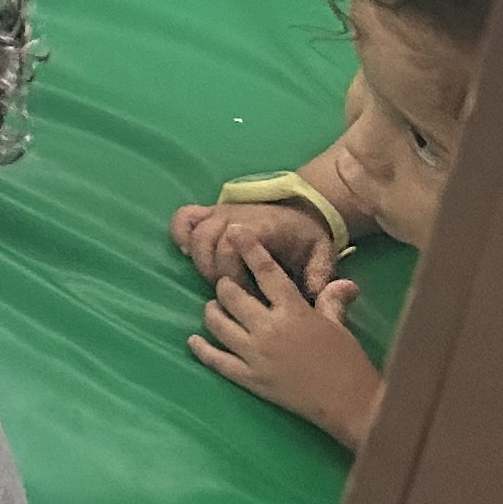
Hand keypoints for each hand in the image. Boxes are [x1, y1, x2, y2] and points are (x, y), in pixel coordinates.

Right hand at [172, 198, 337, 297]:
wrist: (303, 207)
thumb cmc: (308, 237)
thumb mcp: (322, 255)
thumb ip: (319, 275)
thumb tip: (312, 295)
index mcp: (261, 227)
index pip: (230, 247)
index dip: (233, 274)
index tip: (248, 296)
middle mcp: (235, 216)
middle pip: (208, 242)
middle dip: (215, 272)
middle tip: (230, 295)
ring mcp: (220, 212)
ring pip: (195, 233)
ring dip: (200, 260)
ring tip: (214, 281)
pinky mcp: (210, 211)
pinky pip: (184, 217)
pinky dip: (180, 234)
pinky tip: (188, 254)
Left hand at [191, 246, 383, 447]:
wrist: (351, 404)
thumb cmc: (348, 362)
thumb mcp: (339, 327)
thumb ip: (333, 301)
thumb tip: (345, 282)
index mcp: (294, 311)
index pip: (266, 272)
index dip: (249, 249)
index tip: (234, 231)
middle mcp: (270, 329)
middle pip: (231, 295)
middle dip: (225, 286)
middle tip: (227, 285)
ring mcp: (256, 355)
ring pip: (218, 324)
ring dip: (213, 312)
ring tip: (216, 308)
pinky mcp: (250, 379)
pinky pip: (217, 361)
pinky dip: (202, 349)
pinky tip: (194, 340)